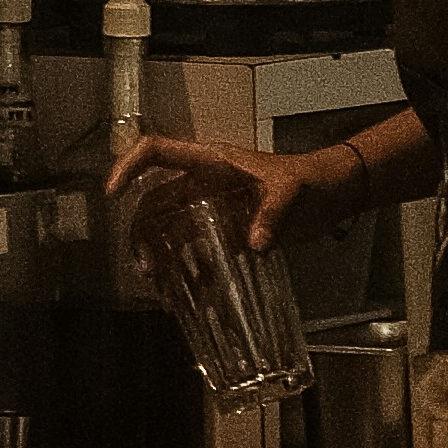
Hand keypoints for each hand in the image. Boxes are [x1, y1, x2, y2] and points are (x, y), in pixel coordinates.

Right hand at [98, 128, 357, 262]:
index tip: (114, 194)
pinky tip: (183, 295)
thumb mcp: (292, 190)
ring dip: (158, 256)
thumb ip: (274, 214)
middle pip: (153, 202)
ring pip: (168, 230)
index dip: (129, 167)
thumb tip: (257, 243)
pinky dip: (185, 272)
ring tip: (160, 287)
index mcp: (211, 162)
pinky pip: (194, 251)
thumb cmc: (312, 178)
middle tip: (147, 267)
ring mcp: (211, 209)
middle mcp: (203, 184)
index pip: (156, 152)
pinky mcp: (224, 232)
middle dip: (142, 234)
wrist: (333, 194)